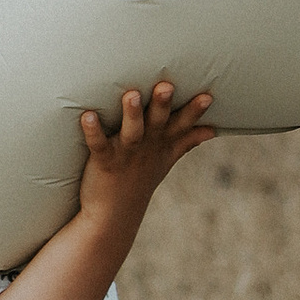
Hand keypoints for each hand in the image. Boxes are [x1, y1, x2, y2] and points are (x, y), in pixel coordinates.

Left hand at [75, 78, 213, 220]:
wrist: (113, 214)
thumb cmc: (139, 178)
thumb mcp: (167, 159)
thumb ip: (187, 141)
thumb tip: (211, 129)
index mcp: (161, 144)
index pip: (182, 125)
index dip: (195, 111)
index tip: (208, 95)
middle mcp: (146, 147)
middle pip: (157, 123)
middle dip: (162, 105)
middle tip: (166, 86)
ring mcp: (125, 155)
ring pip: (131, 132)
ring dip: (131, 114)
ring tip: (131, 95)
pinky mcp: (104, 161)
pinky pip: (98, 144)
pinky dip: (92, 131)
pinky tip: (87, 115)